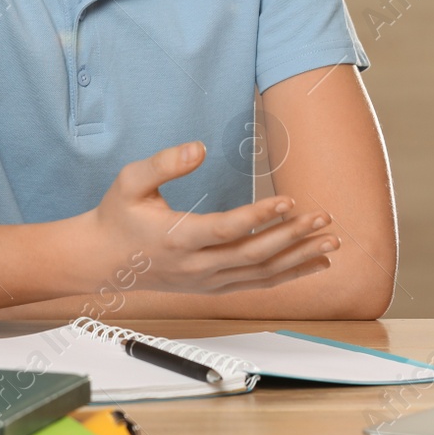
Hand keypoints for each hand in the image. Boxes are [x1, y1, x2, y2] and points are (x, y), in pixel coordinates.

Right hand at [86, 141, 336, 294]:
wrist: (102, 261)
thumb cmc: (117, 216)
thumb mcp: (130, 181)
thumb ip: (164, 162)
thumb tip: (199, 147)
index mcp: (177, 238)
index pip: (226, 229)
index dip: (259, 216)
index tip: (288, 201)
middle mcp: (197, 266)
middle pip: (253, 255)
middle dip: (293, 237)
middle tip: (323, 218)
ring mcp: (207, 281)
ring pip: (261, 274)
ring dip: (299, 258)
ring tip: (331, 241)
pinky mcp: (214, 287)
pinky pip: (258, 284)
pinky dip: (290, 275)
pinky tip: (315, 263)